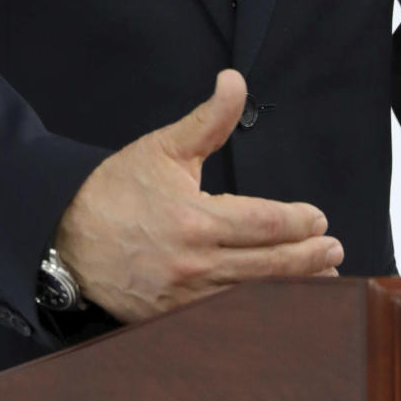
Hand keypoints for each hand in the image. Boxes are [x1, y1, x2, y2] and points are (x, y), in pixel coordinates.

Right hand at [53, 69, 342, 323]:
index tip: (317, 218)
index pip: (265, 223)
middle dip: (308, 259)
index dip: (298, 222)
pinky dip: (256, 312)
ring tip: (322, 278)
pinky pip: (226, 319)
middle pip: (269, 266)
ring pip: (253, 298)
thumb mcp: (165, 146)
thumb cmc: (117, 187)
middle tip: (334, 250)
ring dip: (293, 289)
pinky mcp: (172, 318)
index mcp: (195, 218)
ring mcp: (184, 297)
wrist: (67, 230)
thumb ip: (209, 119)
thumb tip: (235, 81)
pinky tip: (278, 305)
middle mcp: (194, 262)